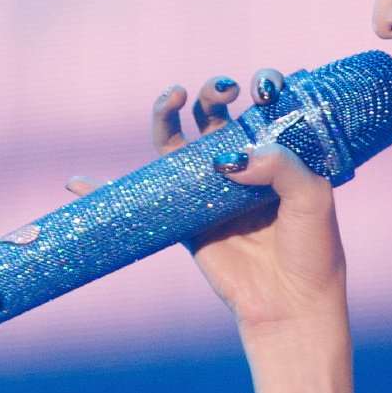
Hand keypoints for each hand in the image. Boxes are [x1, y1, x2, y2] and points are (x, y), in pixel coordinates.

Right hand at [73, 72, 353, 337]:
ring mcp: (210, 191)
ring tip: (172, 96)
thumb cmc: (312, 252)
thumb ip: (279, 164)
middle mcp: (243, 168)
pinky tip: (79, 181)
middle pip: (214, 117)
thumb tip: (228, 157)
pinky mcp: (186, 220)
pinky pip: (145, 196)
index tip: (261, 87)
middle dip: (213, 93)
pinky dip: (107, 189)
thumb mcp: (311, 198)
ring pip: (177, 143)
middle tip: (223, 91)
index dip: (259, 87)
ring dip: (166, 113)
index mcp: (278, 156)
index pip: (263, 109)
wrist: (292, 306)